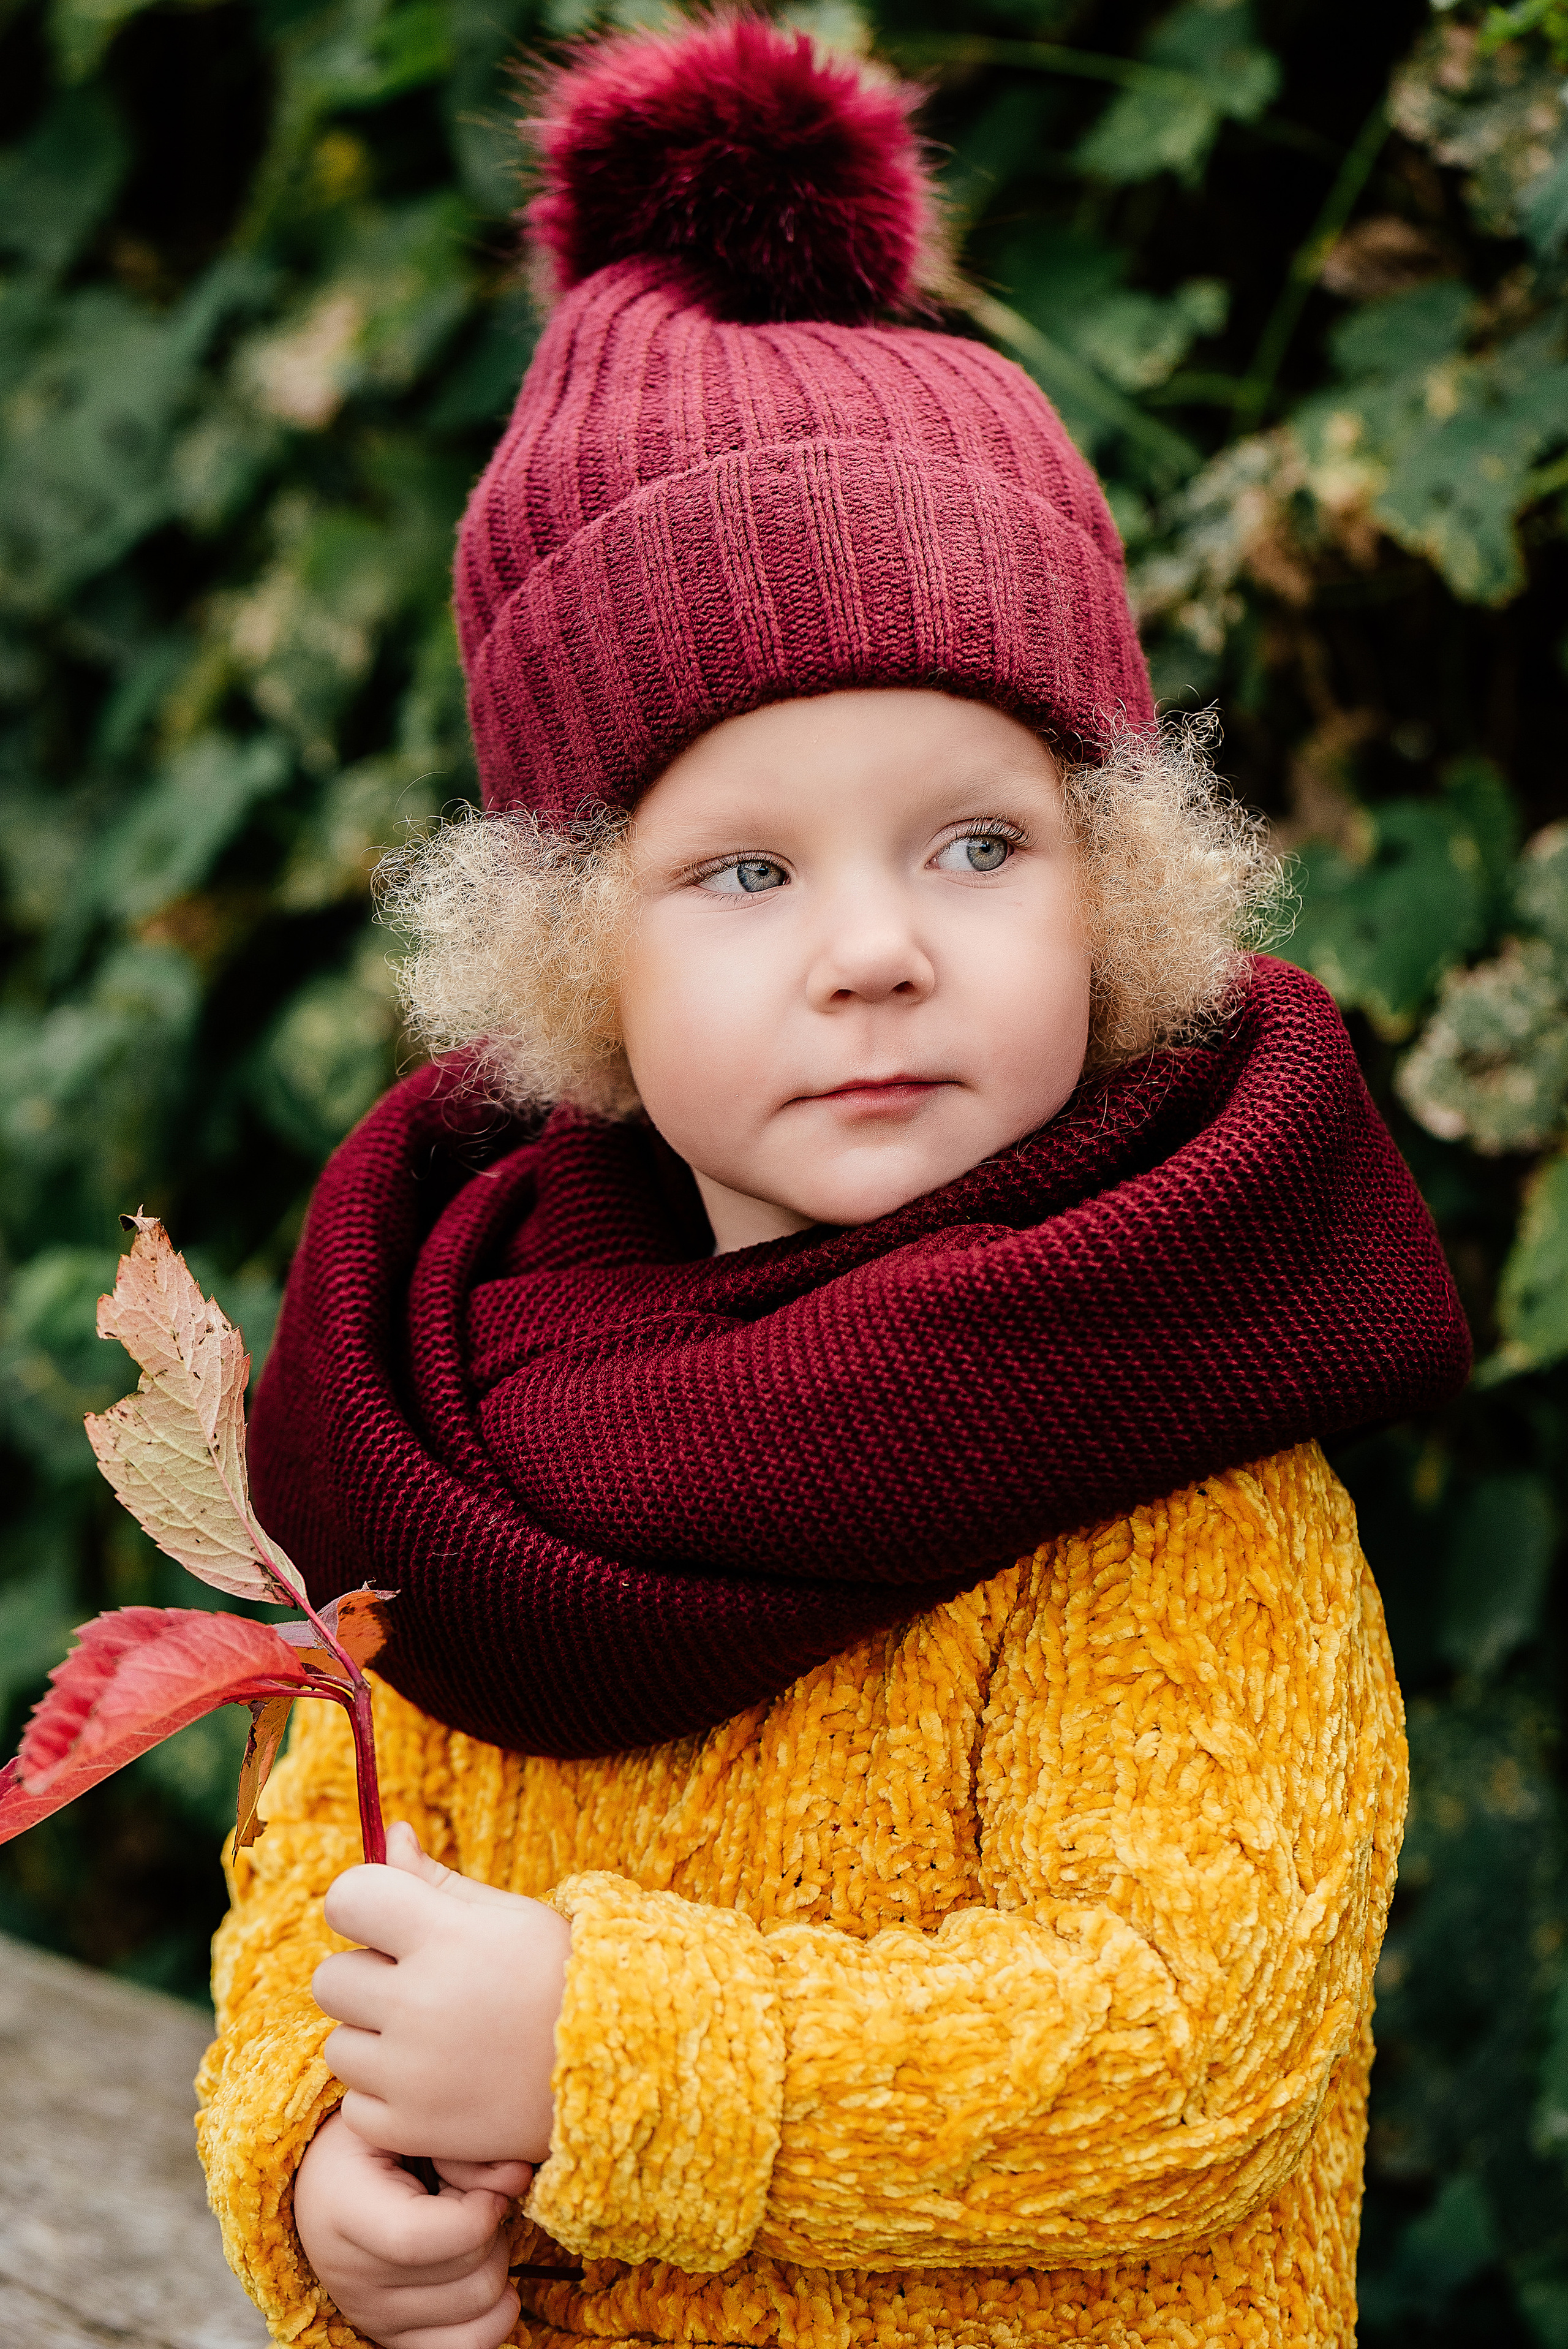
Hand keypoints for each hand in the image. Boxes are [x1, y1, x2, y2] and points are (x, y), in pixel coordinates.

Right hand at [294, 2106, 527, 2348]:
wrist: (329, 2180)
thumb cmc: (376, 2141)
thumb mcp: (407, 2124)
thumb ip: (462, 2148)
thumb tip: (518, 2179)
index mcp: (343, 2210)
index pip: (416, 2240)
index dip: (475, 2214)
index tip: (488, 2187)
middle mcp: (352, 2277)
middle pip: (466, 2277)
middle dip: (493, 2230)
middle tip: (475, 2199)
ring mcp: (373, 2315)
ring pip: (480, 2308)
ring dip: (496, 2262)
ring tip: (470, 2229)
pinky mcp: (394, 2337)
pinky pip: (469, 2347)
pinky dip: (496, 2313)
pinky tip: (485, 2270)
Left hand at [314, 1820, 571, 2163]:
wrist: (623, 2065)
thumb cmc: (561, 1975)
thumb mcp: (507, 1914)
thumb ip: (436, 1879)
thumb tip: (388, 1836)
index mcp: (445, 1936)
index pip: (346, 1899)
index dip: (364, 1903)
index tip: (391, 1918)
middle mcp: (420, 2004)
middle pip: (330, 1978)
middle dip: (367, 1976)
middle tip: (420, 1984)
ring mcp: (413, 2074)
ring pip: (339, 2045)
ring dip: (374, 2039)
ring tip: (433, 2036)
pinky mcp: (413, 2131)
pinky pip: (354, 2107)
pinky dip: (385, 2098)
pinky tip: (434, 2082)